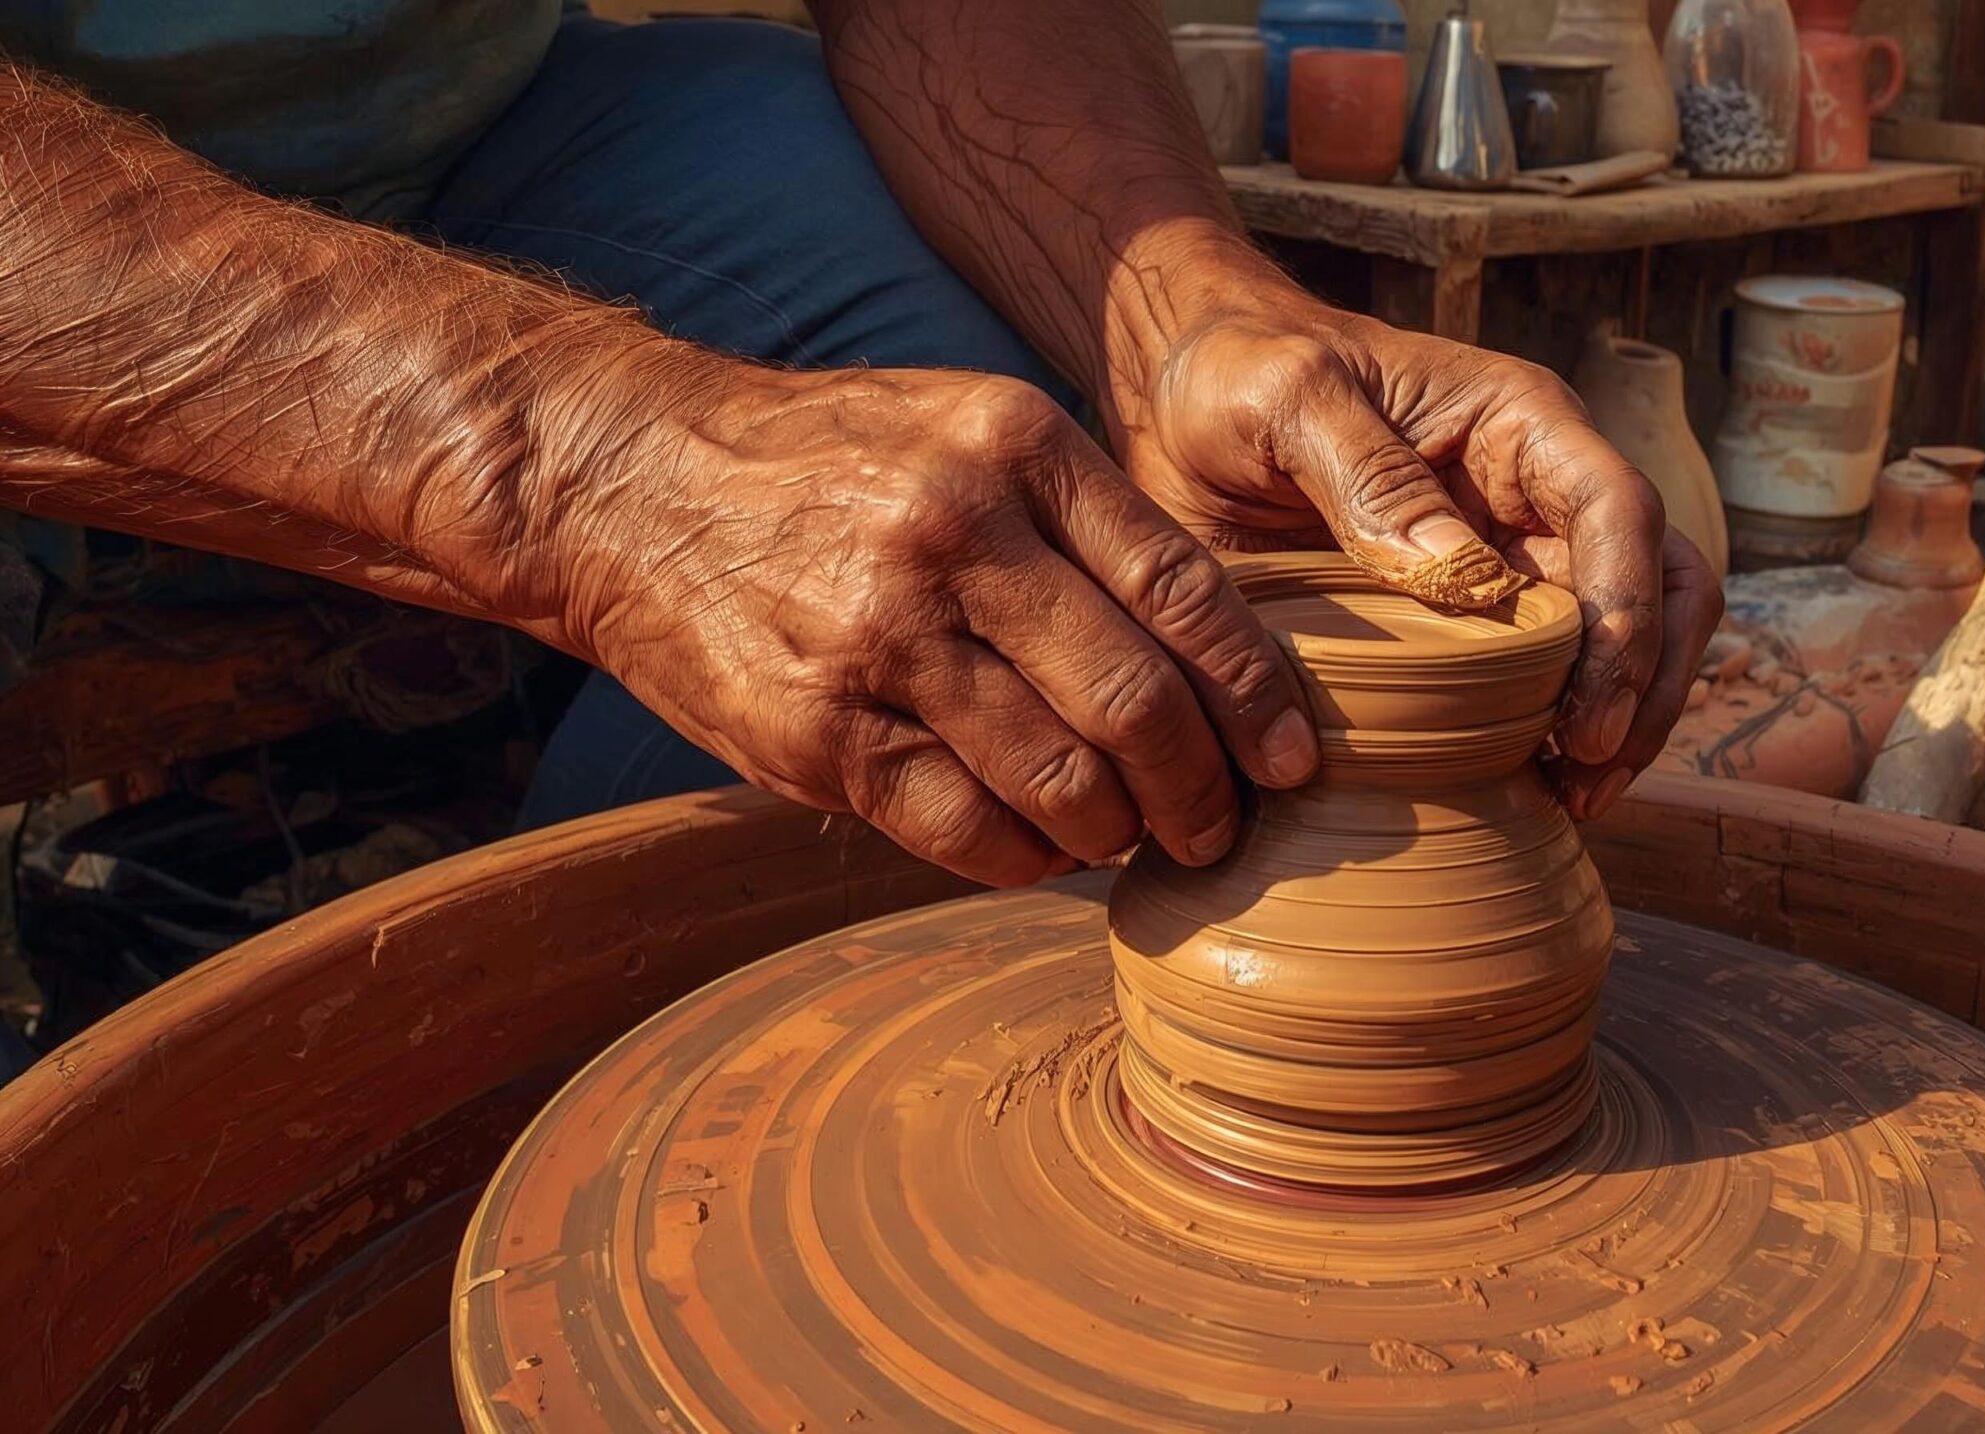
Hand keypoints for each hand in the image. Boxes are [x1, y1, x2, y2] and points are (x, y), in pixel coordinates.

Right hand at [546, 364, 1319, 886]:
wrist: (626, 483)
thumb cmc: (829, 464)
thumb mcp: (965, 428)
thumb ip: (1082, 519)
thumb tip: (1218, 649)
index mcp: (1015, 448)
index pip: (1183, 590)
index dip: (1257, 691)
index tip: (1292, 756)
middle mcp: (954, 536)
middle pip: (1137, 699)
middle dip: (1203, 788)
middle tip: (1221, 826)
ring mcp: (879, 638)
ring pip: (1061, 779)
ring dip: (1119, 833)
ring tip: (1133, 838)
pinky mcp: (816, 732)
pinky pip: (965, 829)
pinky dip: (1029, 860)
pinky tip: (1044, 850)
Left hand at [1115, 290, 1721, 818]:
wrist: (1182, 399)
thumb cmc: (1239, 373)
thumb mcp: (1285, 399)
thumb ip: (1369, 473)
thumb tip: (1466, 578)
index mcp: (1518, 423)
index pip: (1620, 511)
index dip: (1627, 615)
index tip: (1587, 714)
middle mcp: (1536, 493)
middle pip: (1659, 585)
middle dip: (1645, 685)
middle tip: (1589, 777)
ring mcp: (1513, 558)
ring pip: (1625, 638)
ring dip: (1621, 721)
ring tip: (1574, 799)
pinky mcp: (1471, 620)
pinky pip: (1543, 680)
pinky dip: (1552, 735)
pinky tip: (1529, 790)